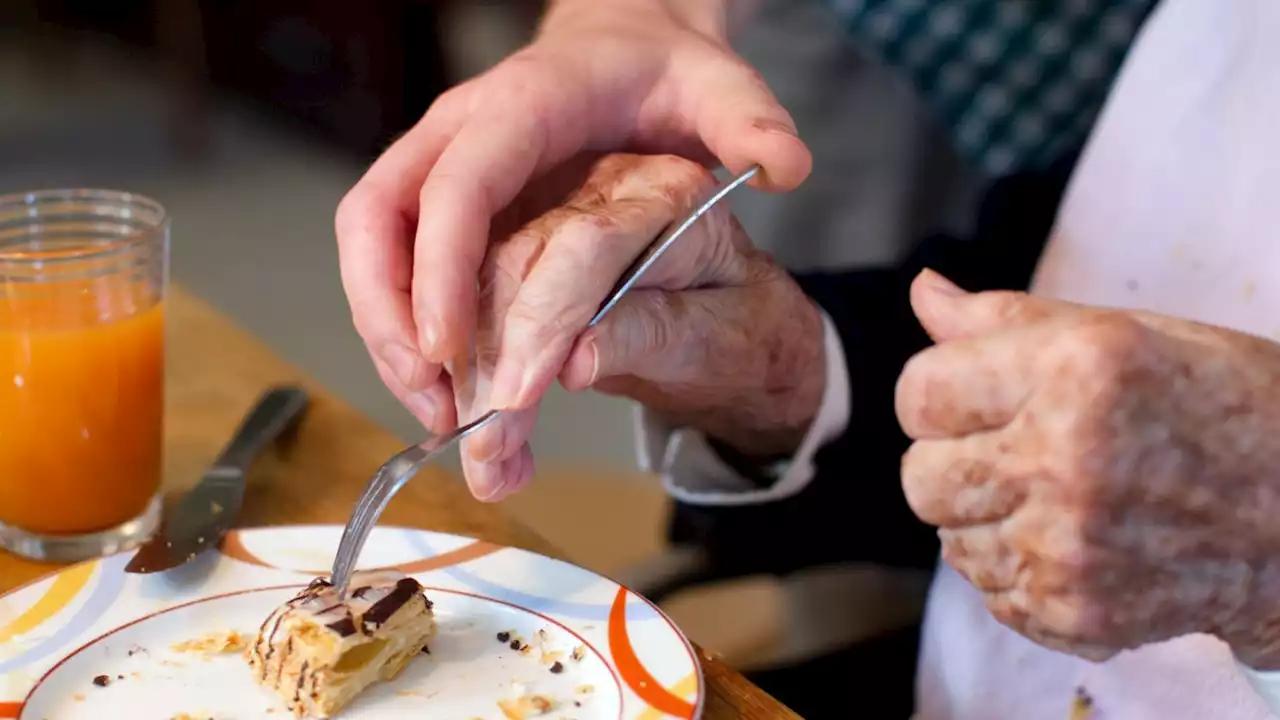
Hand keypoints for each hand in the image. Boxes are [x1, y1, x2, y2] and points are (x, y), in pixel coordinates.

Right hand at [334, 0, 810, 437]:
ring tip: (439, 415)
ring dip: (389, 335)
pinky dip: (407, 327)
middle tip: (435, 405)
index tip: (447, 351)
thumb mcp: (720, 88)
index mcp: (521, 107)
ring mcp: (439, 164)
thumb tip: (787, 167)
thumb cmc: (665, 72)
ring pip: (372, 250)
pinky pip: (394, 263)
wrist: (627, 45)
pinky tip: (447, 385)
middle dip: (391, 319)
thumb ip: (752, 123)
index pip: (455, 187)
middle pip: (378, 223)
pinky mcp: (437, 199)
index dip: (438, 270)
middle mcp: (460, 132)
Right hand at [449, 153, 824, 500]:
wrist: (738, 326)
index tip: (514, 400)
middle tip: (486, 451)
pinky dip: (452, 368)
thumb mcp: (726, 337)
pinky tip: (466, 426)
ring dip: (456, 375)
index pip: (583, 243)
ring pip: (465, 280)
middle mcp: (598, 184)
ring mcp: (549, 208)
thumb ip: (657, 334)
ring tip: (484, 460)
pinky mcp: (514, 241)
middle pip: (507, 258)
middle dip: (483, 363)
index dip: (540, 321)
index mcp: (666, 190)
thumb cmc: (745, 329)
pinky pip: (456, 297)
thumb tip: (576, 358)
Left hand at [896, 269, 1279, 666]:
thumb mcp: (1126, 334)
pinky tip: (1083, 544)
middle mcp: (1064, 460)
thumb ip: (1007, 319)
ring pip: (951, 542)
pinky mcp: (1078, 613)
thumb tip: (923, 293)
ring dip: (989, 522)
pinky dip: (1023, 573)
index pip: (917, 395)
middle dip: (956, 462)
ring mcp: (1069, 547)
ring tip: (1065, 499)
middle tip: (1022, 451)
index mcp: (1073, 370)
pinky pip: (993, 594)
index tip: (980, 399)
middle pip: (919, 478)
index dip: (940, 395)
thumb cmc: (1224, 404)